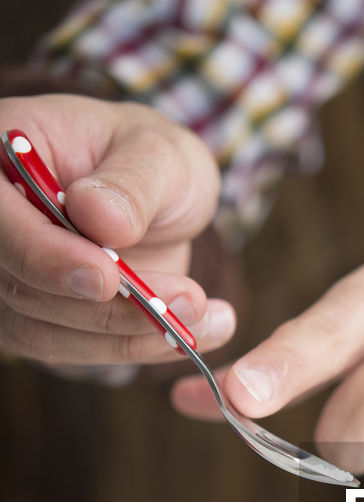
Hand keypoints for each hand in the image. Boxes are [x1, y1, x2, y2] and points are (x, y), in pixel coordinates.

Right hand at [0, 94, 235, 364]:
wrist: (157, 198)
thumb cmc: (152, 161)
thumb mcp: (159, 152)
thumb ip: (132, 181)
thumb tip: (98, 216)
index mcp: (0, 159)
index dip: (44, 255)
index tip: (106, 277)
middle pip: (19, 285)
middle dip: (106, 307)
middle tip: (189, 301)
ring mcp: (9, 276)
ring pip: (44, 330)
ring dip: (128, 336)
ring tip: (204, 317)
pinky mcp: (36, 320)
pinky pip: (73, 349)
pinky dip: (134, 348)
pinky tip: (189, 336)